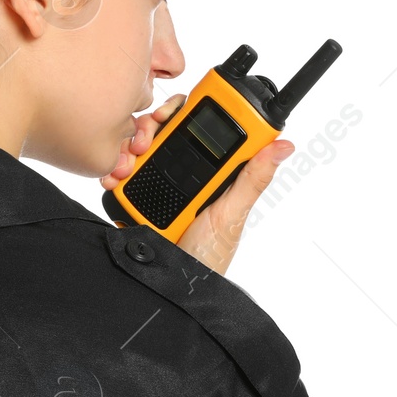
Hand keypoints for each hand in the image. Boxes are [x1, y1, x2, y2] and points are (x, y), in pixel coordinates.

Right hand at [101, 94, 294, 276]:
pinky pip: (121, 175)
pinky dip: (113, 170)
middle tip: (143, 141)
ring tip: (127, 163)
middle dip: (150, 128)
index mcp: (214, 173)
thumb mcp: (231, 214)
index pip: (204, 127)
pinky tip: (113, 176)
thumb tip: (283, 146)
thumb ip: (253, 179)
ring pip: (139, 149)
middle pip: (166, 132)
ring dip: (128, 149)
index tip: (176, 110)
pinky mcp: (135, 199)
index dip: (189, 110)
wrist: (171, 286)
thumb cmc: (209, 256)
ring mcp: (157, 186)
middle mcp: (185, 175)